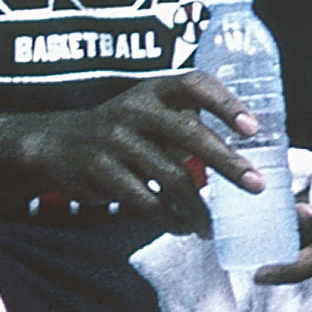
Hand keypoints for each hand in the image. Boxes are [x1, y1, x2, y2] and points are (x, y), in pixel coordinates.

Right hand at [18, 71, 262, 238]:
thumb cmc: (122, 131)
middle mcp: (135, 109)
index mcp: (154, 91)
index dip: (226, 103)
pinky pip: (145, 200)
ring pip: (170, 176)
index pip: (196, 84)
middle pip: (190, 134)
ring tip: (210, 225)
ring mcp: (115, 139)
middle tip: (256, 186)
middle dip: (227, 162)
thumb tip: (246, 150)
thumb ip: (187, 120)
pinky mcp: (101, 170)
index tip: (253, 130)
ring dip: (197, 207)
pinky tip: (180, 226)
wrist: (55, 144)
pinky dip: (168, 218)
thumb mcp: (149, 111)